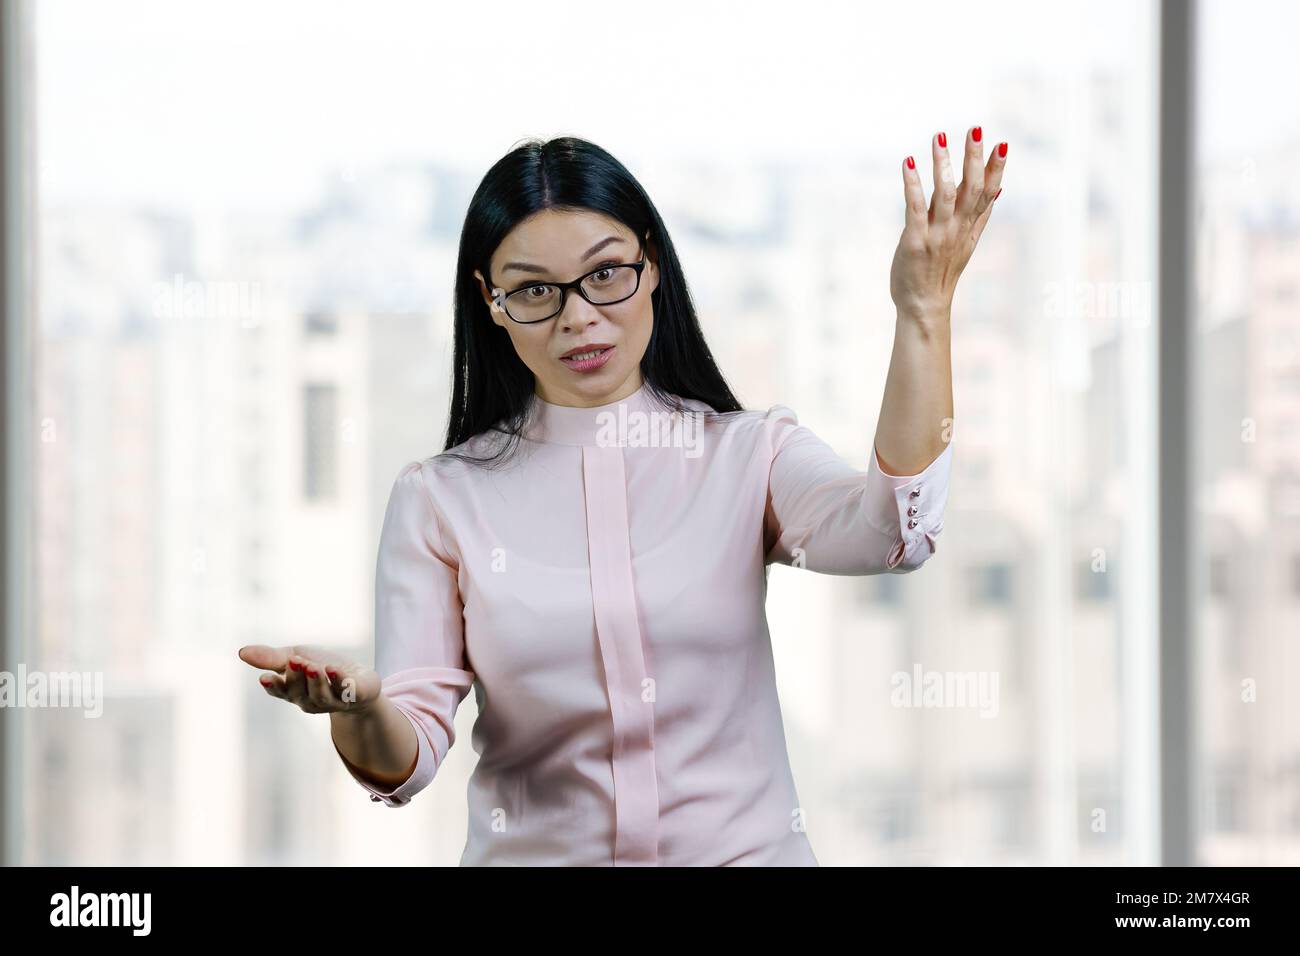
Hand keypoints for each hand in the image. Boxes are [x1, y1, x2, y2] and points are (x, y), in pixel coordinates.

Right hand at [238, 644, 381, 715]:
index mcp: (293, 691)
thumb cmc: (322, 668)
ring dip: (315, 681)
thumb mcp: (295, 657)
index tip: (264, 677)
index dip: (272, 686)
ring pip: (320, 696)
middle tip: (295, 660)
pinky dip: (338, 681)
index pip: (279, 691)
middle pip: (298, 692)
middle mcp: (310, 701)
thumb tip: (241, 652)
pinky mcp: (353, 697)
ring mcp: (332, 702)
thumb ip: (271, 657)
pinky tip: (333, 669)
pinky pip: (345, 692)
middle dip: (296, 677)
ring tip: (312, 666)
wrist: (358, 680)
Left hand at [890, 127, 1007, 320]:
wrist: (924, 305)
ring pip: (944, 194)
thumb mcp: (967, 241)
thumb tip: (998, 188)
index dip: (997, 169)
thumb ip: (981, 214)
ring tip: (939, 138)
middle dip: (974, 158)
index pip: (988, 193)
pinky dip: (912, 184)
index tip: (1003, 144)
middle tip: (975, 129)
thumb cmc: (942, 271)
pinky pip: (914, 208)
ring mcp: (937, 235)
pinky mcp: (915, 241)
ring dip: (942, 165)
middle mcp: (957, 228)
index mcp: (970, 226)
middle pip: (971, 188)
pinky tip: (909, 162)